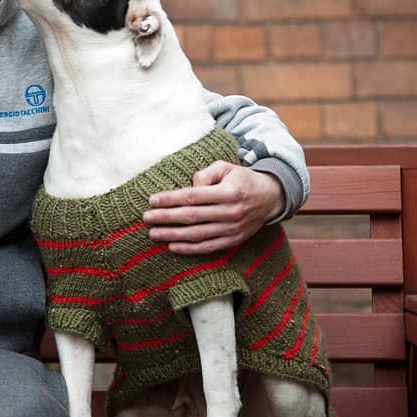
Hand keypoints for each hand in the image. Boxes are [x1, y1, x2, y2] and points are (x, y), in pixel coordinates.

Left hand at [142, 161, 283, 254]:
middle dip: (166, 218)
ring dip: (173, 235)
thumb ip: (205, 174)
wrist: (270, 197)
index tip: (152, 200)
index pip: (193, 196)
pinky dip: (190, 249)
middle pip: (192, 217)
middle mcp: (231, 212)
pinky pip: (208, 247)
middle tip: (146, 218)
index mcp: (228, 192)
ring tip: (154, 233)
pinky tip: (172, 246)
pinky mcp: (234, 240)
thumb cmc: (241, 179)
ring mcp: (233, 229)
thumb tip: (188, 189)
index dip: (170, 199)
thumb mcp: (226, 167)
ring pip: (197, 235)